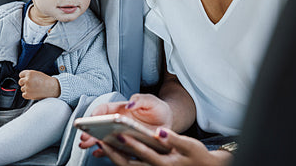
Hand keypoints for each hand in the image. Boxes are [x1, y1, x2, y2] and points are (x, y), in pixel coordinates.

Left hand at [18, 70, 60, 99]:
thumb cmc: (46, 81)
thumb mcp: (37, 74)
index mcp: (29, 73)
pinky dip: (27, 94)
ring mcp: (27, 87)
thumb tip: (23, 78)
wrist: (52, 88)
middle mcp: (27, 80)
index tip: (26, 79)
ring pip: (22, 89)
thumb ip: (29, 75)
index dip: (24, 77)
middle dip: (24, 83)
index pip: (20, 75)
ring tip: (34, 88)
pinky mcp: (28, 94)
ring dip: (26, 89)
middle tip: (31, 84)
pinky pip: (23, 95)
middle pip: (20, 82)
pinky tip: (33, 92)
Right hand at [79, 93, 172, 149]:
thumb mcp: (150, 100)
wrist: (167, 121)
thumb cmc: (156, 108)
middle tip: (84, 137)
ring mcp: (121, 133)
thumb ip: (140, 99)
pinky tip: (98, 153)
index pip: (104, 109)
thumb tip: (129, 103)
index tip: (91, 118)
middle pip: (101, 125)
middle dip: (91, 130)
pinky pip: (114, 148)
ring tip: (86, 145)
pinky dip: (105, 151)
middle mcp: (117, 122)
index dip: (96, 113)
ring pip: (105, 137)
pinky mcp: (127, 144)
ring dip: (94, 141)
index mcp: (120, 109)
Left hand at [97, 128, 231, 165]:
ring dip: (113, 156)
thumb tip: (159, 132)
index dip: (130, 145)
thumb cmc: (197, 155)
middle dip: (112, 154)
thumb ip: (173, 138)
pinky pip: (130, 165)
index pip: (143, 154)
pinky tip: (110, 150)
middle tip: (99, 143)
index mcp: (164, 164)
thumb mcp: (189, 145)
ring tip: (100, 145)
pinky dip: (119, 158)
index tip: (118, 136)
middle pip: (129, 164)